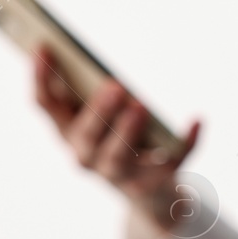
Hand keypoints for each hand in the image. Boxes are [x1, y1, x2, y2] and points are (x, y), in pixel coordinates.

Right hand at [32, 47, 201, 238]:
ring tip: (140, 107)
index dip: (41, 77)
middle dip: (100, 111)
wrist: (148, 193)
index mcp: (67, 130)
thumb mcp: (101, 113)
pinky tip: (197, 121)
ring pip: (118, 157)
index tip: (43, 45)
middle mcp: (85, 155)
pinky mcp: (149, 184)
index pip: (45, 104)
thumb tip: (99, 58)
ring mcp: (116, 174)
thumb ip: (93, 88)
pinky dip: (185, 142)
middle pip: (86, 135)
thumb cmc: (118, 137)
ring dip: (128, 131)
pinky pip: (169, 163)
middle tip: (115, 86)